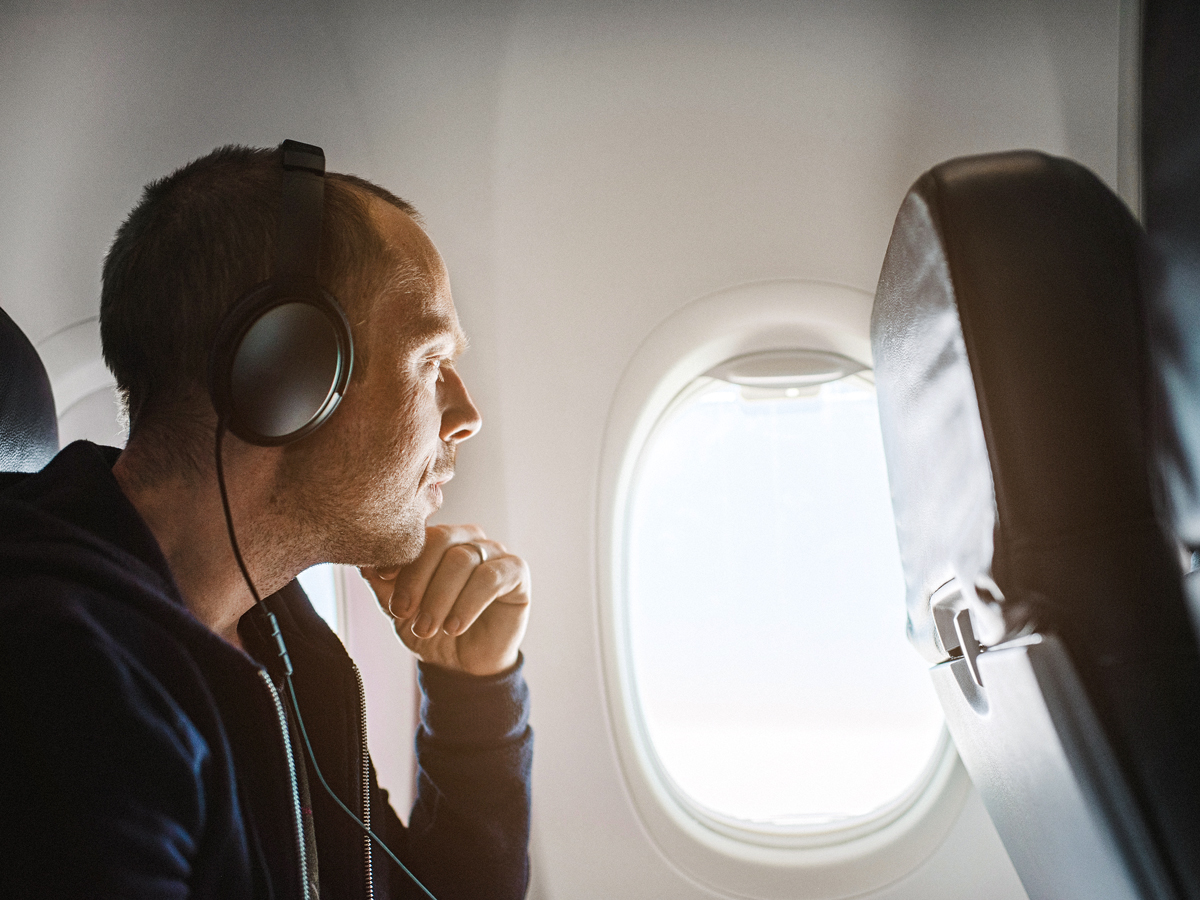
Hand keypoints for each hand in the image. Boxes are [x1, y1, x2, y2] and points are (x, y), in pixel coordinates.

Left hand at [360, 524, 530, 676]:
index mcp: (439, 540)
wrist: (464, 667)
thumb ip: (383, 585)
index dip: (400, 555)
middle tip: (403, 612)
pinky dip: (469, 602)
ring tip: (428, 627)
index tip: (383, 578)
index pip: (419, 534)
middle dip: (418, 579)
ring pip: (464, 559)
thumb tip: (362, 562)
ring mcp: (494, 552)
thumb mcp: (400, 610)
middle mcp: (468, 539)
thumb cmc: (433, 630)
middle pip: (441, 540)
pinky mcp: (516, 571)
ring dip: (440, 597)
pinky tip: (455, 626)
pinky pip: (492, 576)